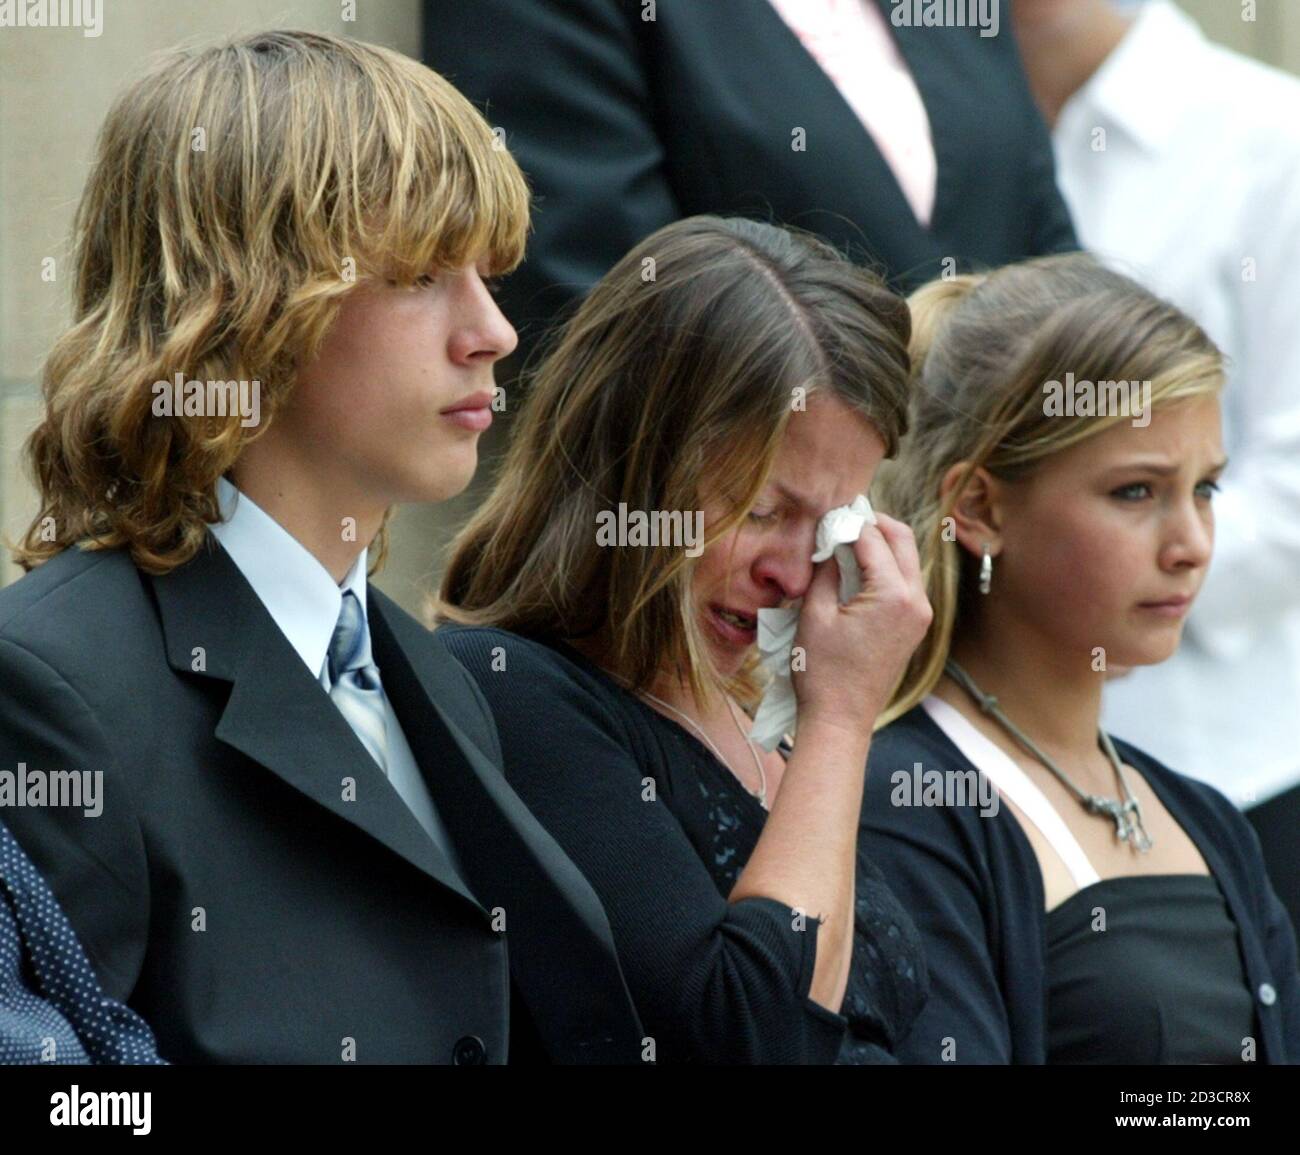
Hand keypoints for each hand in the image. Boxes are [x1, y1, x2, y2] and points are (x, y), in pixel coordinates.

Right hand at [791, 513, 932, 739]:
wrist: (840, 719)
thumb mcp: (815, 614)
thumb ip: (826, 570)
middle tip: (842, 518)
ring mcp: (920, 615)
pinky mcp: (914, 626)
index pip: (873, 539)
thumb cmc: (822, 672)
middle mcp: (916, 601)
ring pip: (907, 559)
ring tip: (845, 543)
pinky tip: (857, 569)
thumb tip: (830, 541)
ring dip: (881, 545)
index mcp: (893, 595)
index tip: (827, 514)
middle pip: (902, 540)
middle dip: (873, 524)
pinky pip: (905, 582)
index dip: (848, 522)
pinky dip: (885, 567)